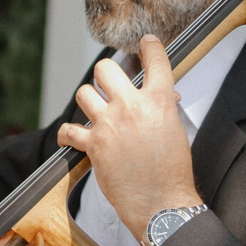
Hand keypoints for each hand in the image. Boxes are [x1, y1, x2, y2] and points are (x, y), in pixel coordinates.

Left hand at [57, 36, 201, 245]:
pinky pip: (69, 129)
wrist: (162, 202)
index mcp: (160, 101)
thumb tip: (162, 97)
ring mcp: (110, 124)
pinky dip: (69, 133)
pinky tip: (75, 136)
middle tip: (109, 86)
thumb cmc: (173, 171)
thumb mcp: (175, 131)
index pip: (156, 60)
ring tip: (96, 112)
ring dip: (88, 101)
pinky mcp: (93, 144)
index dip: (150, 46)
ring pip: (84, 93)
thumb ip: (163, 109)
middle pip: (105, 68)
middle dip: (105, 75)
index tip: (145, 42)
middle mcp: (132, 106)